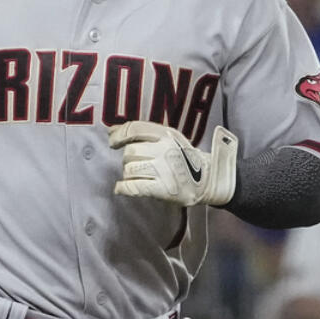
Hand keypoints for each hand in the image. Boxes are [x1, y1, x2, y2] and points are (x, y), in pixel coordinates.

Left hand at [108, 121, 237, 206]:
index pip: (134, 129)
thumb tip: (112, 130)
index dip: (118, 135)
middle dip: (128, 159)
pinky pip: (133, 187)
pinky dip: (123, 188)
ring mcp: (164, 170)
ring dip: (129, 174)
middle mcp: (164, 150)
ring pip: (129, 169)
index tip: (112, 142)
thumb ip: (143, 132)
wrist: (207, 180)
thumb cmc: (183, 157)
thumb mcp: (169, 138)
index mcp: (166, 134)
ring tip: (139, 176)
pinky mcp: (163, 189)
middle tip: (138, 164)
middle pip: (129, 152)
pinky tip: (121, 188)